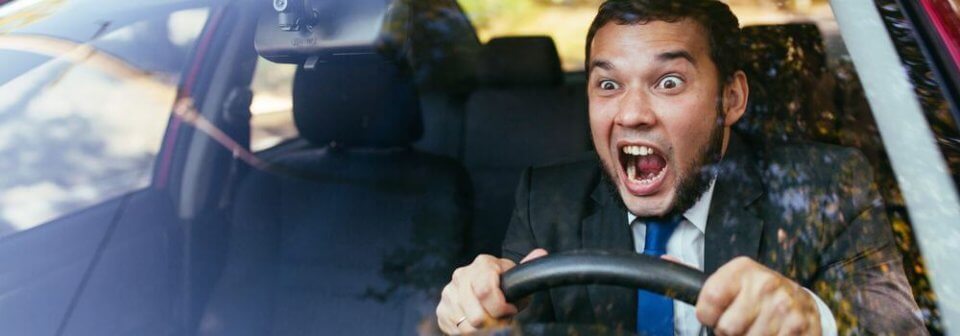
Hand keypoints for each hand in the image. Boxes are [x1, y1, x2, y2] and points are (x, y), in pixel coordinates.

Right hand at [436, 249, 547, 333]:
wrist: (482, 289)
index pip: (485, 290)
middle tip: (502, 319)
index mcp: (482, 265)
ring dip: (483, 330)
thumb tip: (541, 253)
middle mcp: (461, 275)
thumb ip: (528, 268)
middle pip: (477, 316)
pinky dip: (469, 333)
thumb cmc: (504, 285)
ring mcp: (449, 293)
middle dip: (494, 323)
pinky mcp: (442, 309)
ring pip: (466, 327)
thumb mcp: (517, 277)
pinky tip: (478, 324)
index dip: (500, 308)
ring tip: (491, 321)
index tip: (510, 310)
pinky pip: (456, 331)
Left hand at [695, 257, 820, 335]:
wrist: (800, 301)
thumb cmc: (757, 293)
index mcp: (742, 270)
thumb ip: (696, 277)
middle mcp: (764, 284)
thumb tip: (665, 261)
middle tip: (741, 323)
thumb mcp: (731, 279)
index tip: (715, 314)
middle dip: (729, 332)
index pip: (708, 302)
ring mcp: (784, 307)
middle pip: (726, 328)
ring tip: (756, 327)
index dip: (707, 315)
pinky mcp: (799, 327)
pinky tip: (772, 333)